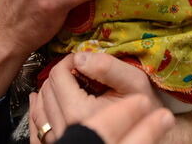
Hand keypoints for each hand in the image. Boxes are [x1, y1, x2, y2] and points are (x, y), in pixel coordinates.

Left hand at [29, 53, 173, 142]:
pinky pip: (37, 127)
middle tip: (79, 71)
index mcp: (80, 113)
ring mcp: (60, 139)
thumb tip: (80, 57)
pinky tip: (43, 100)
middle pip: (47, 89)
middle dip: (61, 74)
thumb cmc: (146, 111)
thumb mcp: (134, 83)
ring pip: (40, 107)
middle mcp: (66, 129)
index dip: (70, 60)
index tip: (83, 60)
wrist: (154, 139)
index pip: (59, 75)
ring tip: (67, 83)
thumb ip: (107, 67)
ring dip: (50, 90)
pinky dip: (39, 110)